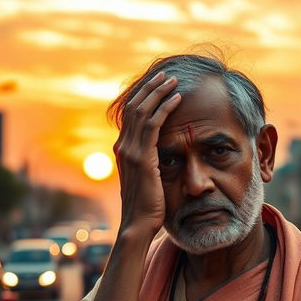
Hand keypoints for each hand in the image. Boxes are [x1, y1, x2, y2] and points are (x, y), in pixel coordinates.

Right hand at [113, 71, 181, 236]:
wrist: (138, 226)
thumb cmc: (147, 209)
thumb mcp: (146, 181)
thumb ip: (149, 165)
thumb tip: (160, 157)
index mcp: (123, 150)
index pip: (130, 114)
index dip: (143, 96)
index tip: (157, 84)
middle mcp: (123, 147)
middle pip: (134, 106)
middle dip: (150, 87)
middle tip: (165, 73)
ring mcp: (131, 152)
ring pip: (143, 111)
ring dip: (158, 92)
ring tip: (173, 79)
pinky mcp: (143, 158)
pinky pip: (153, 125)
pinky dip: (164, 108)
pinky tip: (176, 98)